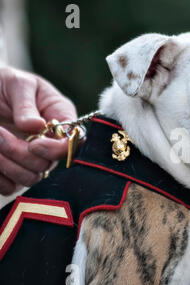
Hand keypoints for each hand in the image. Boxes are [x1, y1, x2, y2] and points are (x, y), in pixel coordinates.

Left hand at [0, 67, 76, 194]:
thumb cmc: (5, 83)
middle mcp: (50, 141)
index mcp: (60, 117)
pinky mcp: (13, 171)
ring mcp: (32, 158)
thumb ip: (27, 104)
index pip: (73, 143)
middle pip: (47, 164)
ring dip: (7, 164)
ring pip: (30, 178)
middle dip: (21, 153)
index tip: (33, 143)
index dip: (56, 149)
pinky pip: (10, 186)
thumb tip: (37, 126)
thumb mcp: (17, 83)